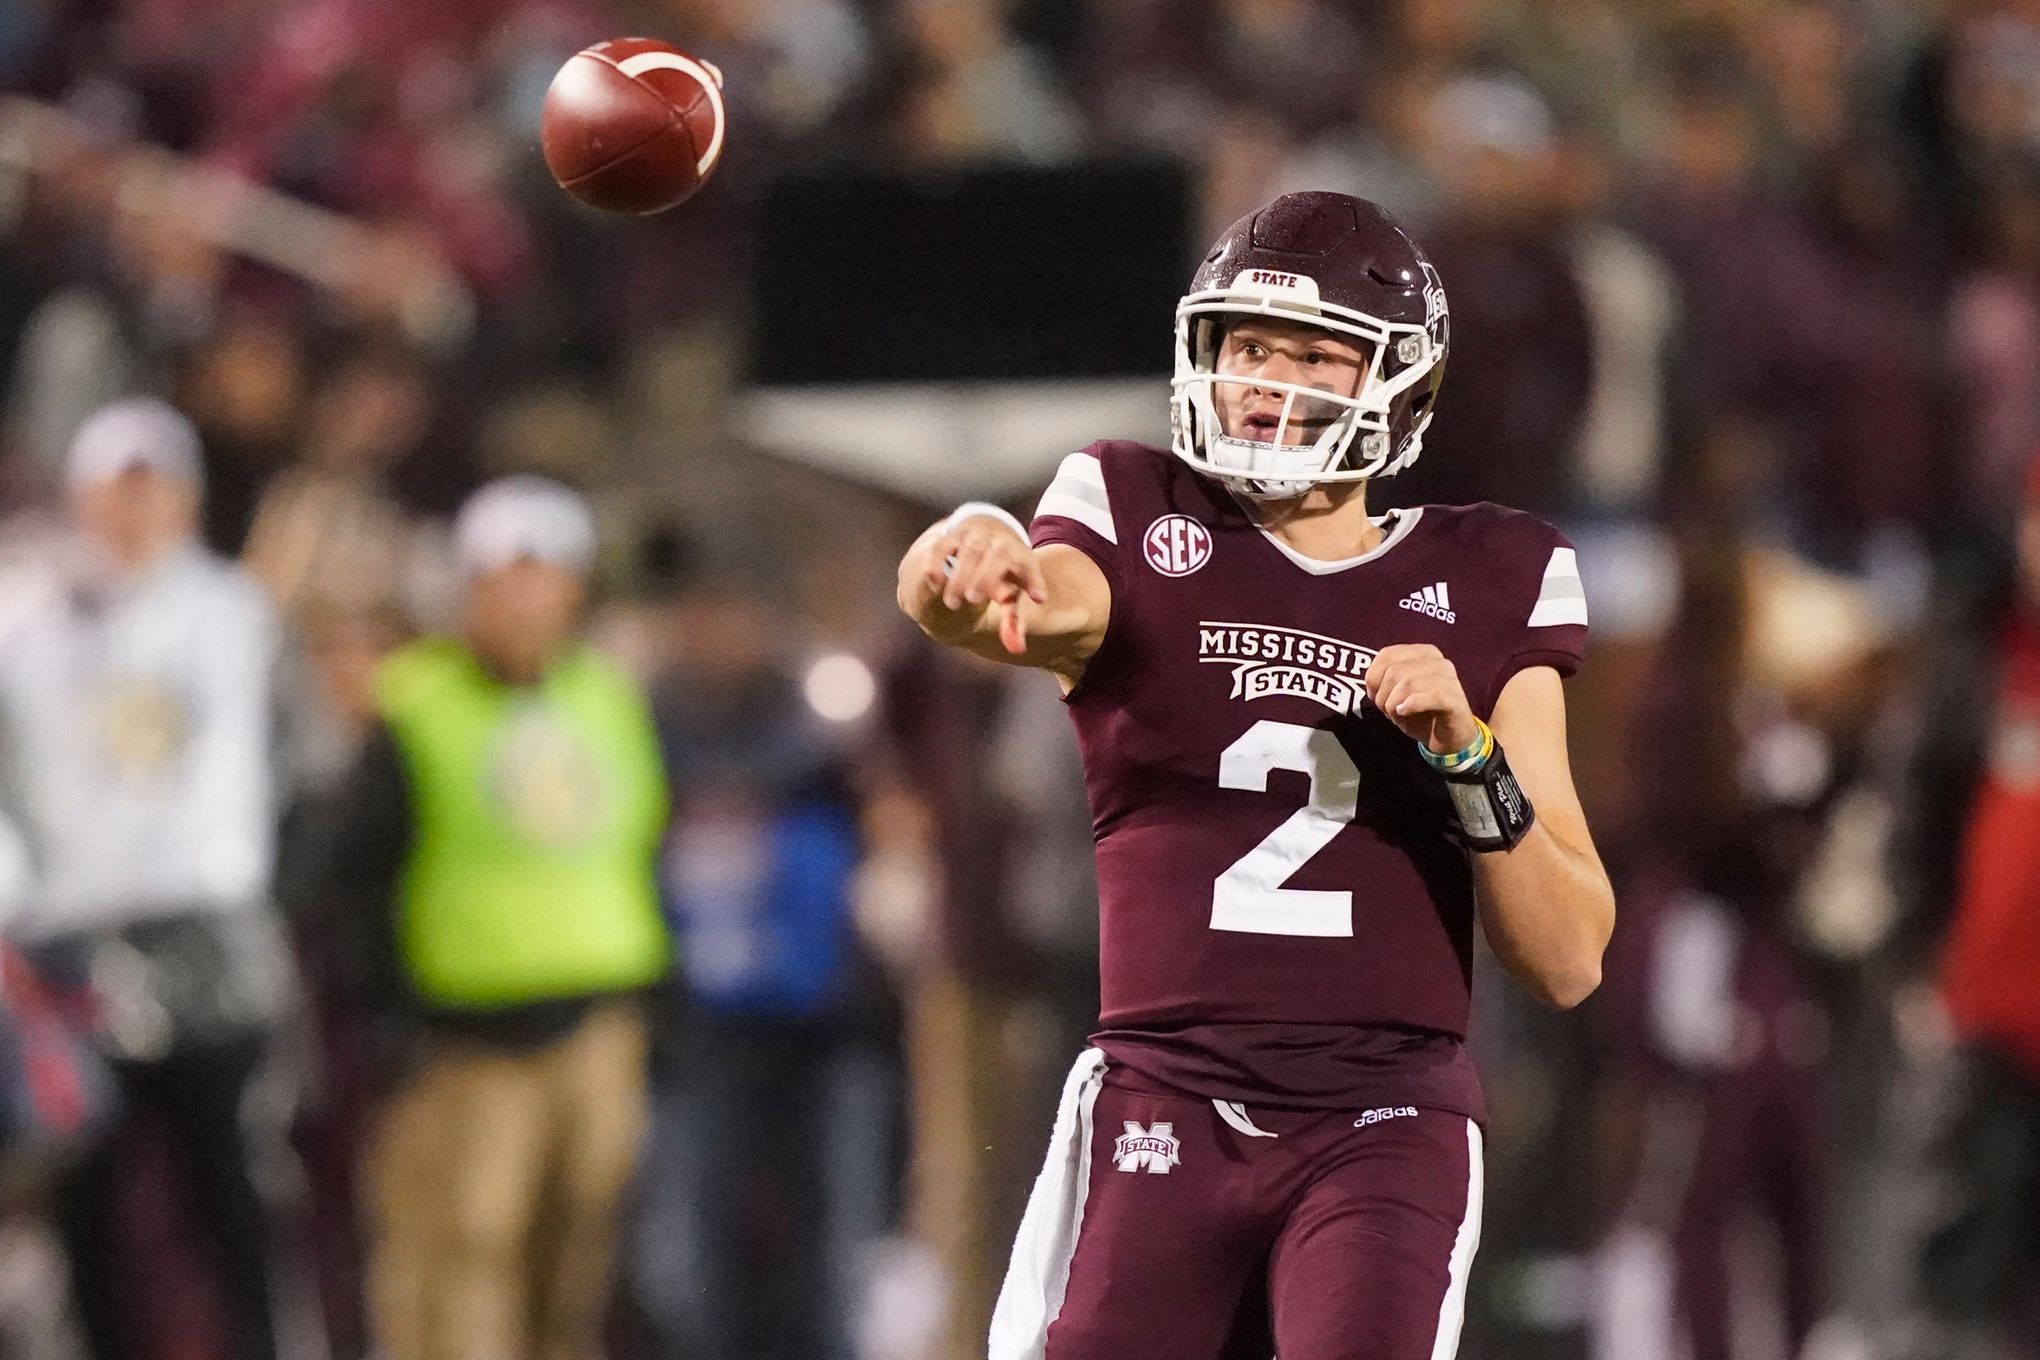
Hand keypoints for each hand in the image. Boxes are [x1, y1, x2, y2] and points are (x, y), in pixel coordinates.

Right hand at [922, 514, 1046, 653]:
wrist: (985, 539)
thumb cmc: (1002, 575)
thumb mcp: (1011, 596)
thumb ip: (1013, 622)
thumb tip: (1016, 650)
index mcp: (1020, 557)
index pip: (1030, 566)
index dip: (1034, 581)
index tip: (1038, 598)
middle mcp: (1000, 542)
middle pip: (999, 554)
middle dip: (985, 577)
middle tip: (972, 601)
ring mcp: (976, 536)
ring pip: (970, 550)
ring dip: (959, 576)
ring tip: (952, 603)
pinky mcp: (953, 536)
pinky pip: (944, 546)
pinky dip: (938, 564)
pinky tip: (936, 585)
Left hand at [1364, 644, 1479, 753]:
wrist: (1449, 738)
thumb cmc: (1421, 713)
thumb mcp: (1397, 693)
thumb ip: (1383, 680)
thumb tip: (1371, 682)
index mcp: (1423, 653)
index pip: (1386, 655)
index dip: (1373, 678)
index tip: (1374, 694)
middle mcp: (1438, 661)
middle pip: (1394, 671)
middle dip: (1382, 695)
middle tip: (1387, 710)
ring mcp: (1449, 679)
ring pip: (1407, 684)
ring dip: (1393, 704)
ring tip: (1397, 714)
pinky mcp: (1454, 699)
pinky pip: (1428, 697)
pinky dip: (1410, 706)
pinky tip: (1405, 712)